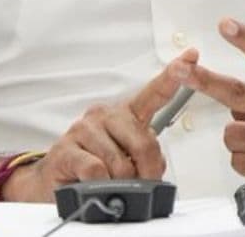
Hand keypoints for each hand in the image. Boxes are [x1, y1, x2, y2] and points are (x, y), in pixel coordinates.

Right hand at [3, 48, 198, 201]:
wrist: (54, 183)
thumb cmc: (93, 171)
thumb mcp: (129, 163)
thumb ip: (147, 159)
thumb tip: (154, 170)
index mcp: (125, 116)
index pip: (153, 93)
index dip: (173, 75)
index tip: (190, 58)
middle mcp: (105, 115)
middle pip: (143, 140)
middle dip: (147, 170)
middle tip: (140, 184)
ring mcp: (85, 129)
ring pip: (120, 162)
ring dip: (120, 183)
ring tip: (108, 184)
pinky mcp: (67, 148)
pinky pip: (97, 170)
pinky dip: (100, 185)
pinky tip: (92, 184)